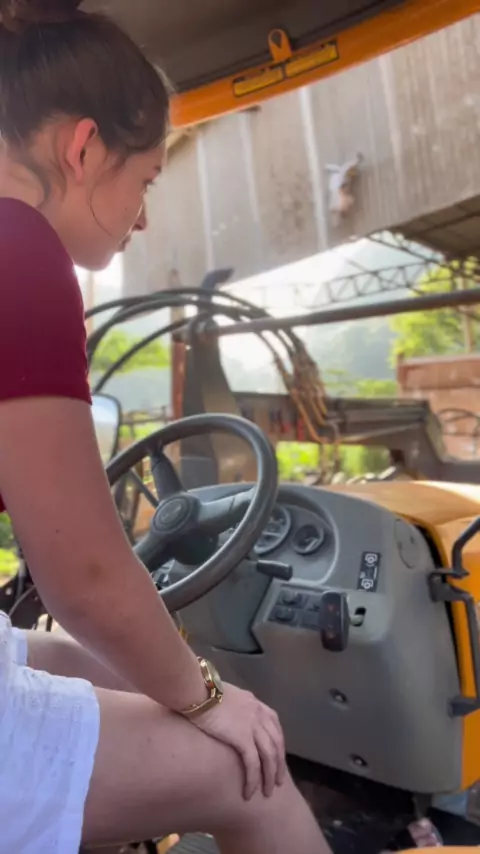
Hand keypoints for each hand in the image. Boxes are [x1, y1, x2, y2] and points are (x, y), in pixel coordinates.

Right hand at [190, 683, 286, 799]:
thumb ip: (233, 706)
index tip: (277, 757)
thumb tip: (228, 716)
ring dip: (270, 776)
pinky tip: (249, 793)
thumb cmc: (203, 691)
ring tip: (268, 793)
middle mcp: (258, 713)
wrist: (197, 691)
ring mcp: (253, 725)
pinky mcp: (243, 738)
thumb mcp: (225, 695)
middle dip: (279, 764)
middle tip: (278, 782)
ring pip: (269, 755)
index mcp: (254, 702)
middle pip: (276, 742)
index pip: (274, 724)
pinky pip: (253, 763)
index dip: (277, 743)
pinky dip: (253, 780)